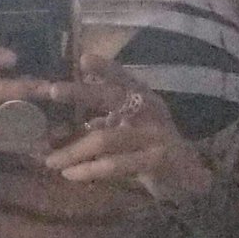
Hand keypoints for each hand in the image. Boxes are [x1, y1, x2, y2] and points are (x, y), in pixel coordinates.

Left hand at [44, 57, 207, 199]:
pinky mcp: (157, 160)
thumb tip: (59, 128)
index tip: (84, 59)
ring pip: (106, 138)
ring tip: (50, 161)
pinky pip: (115, 164)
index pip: (123, 78)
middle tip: (52, 90)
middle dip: (81, 92)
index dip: (106, 68)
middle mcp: (151, 111)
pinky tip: (70, 174)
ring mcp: (155, 135)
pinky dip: (89, 169)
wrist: (188, 179)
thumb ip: (102, 125)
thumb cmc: (151, 150)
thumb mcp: (128, 131)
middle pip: (113, 97)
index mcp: (143, 99)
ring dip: (74, 150)